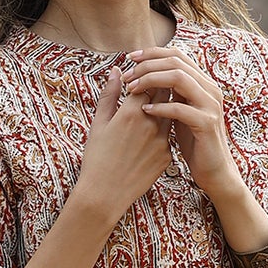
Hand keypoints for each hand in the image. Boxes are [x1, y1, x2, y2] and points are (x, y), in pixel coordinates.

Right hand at [73, 66, 173, 227]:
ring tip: (149, 115)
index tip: (139, 79)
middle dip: (158, 88)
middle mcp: (151, 123)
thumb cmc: (96, 159)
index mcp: (131, 112)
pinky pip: (169, 137)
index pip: (147, 81)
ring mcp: (162, 140)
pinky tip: (148, 140)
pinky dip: (162, 132)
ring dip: (163, 109)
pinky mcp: (167, 156)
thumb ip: (109, 95)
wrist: (105, 195)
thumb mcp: (98, 124)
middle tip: (150, 89)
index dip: (144, 77)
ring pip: (170, 114)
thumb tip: (115, 71)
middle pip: (164, 94)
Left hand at [121, 45, 243, 205]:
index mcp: (201, 82)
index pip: (176, 54)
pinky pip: (180, 109)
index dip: (152, 53)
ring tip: (132, 90)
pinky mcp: (206, 124)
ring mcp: (210, 105)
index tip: (130, 58)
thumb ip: (169, 92)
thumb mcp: (180, 112)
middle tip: (127, 76)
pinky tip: (144, 110)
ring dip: (151, 80)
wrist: (214, 170)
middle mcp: (209, 88)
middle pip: (176, 61)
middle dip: (147, 65)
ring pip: (179, 78)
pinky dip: (160, 107)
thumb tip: (147, 74)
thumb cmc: (194, 141)